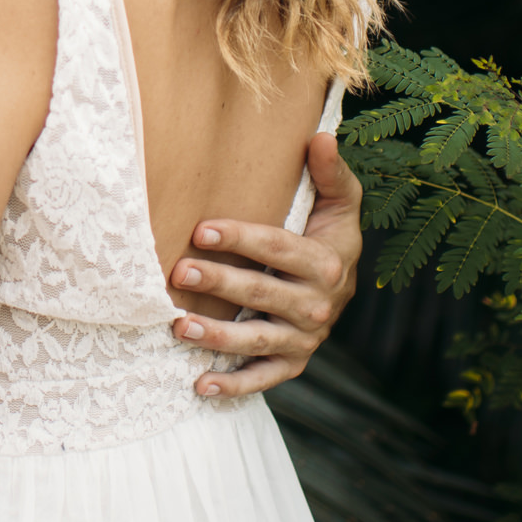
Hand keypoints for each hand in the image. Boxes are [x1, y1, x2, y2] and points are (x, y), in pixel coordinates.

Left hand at [170, 129, 363, 397]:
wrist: (343, 284)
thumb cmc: (329, 233)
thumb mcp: (339, 202)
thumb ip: (330, 173)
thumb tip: (320, 135)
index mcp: (326, 263)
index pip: (278, 248)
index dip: (241, 238)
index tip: (201, 229)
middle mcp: (317, 305)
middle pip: (262, 293)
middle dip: (220, 284)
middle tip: (179, 272)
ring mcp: (304, 338)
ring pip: (257, 340)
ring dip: (217, 337)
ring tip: (179, 327)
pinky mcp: (292, 363)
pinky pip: (263, 378)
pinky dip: (234, 386)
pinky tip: (200, 384)